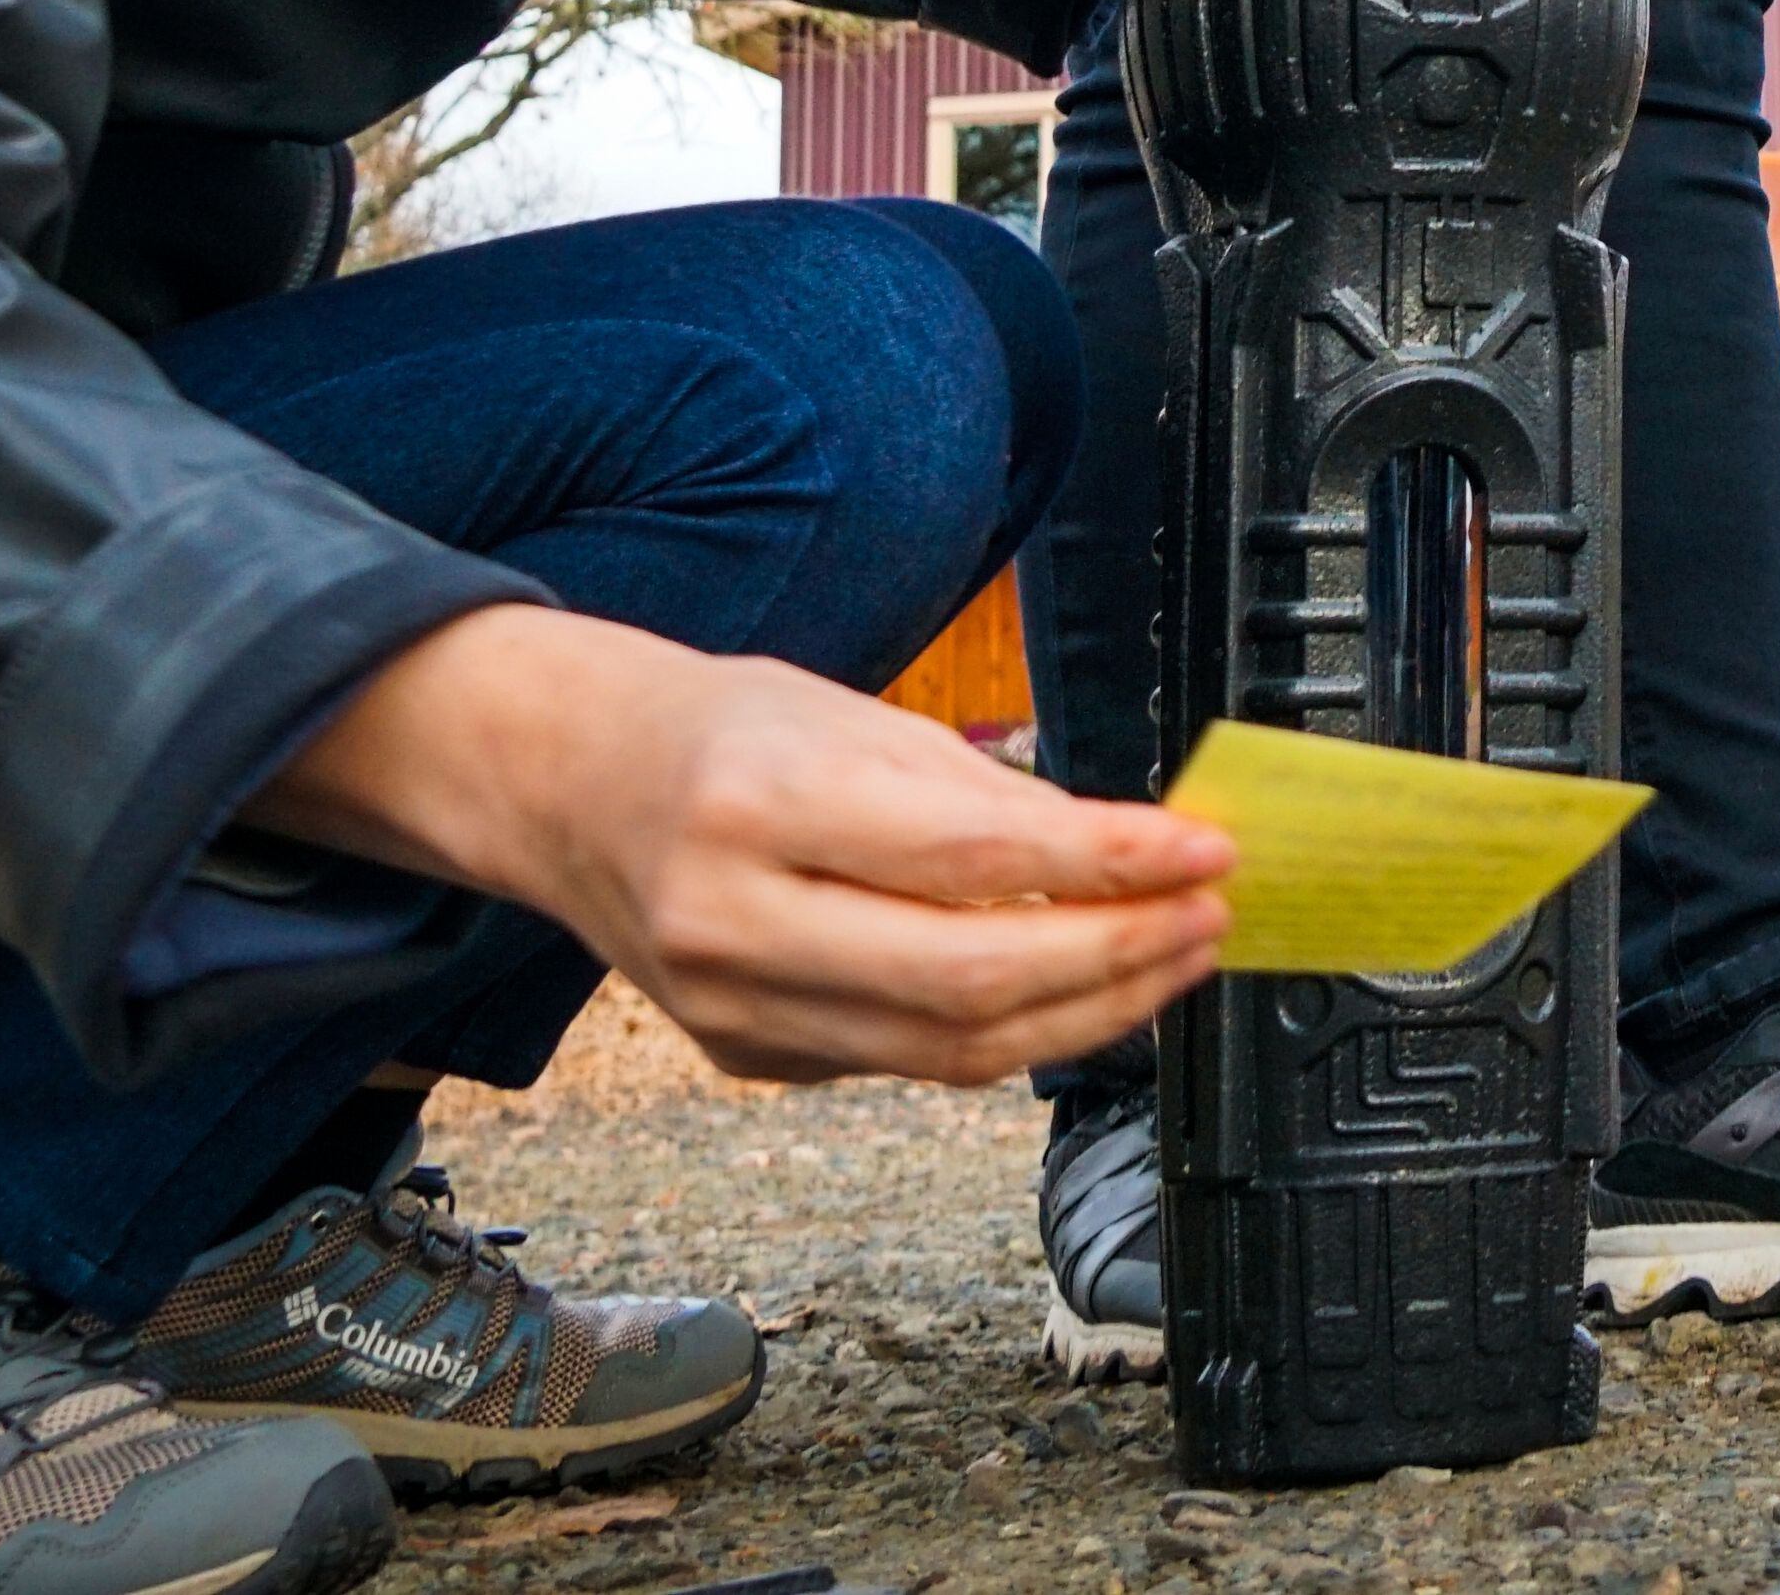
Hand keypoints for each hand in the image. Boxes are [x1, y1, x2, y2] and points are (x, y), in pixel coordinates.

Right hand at [254, 607, 1234, 1085]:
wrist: (574, 788)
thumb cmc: (718, 733)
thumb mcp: (853, 715)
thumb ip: (983, 793)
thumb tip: (1121, 853)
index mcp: (762, 809)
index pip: (974, 860)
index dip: (1109, 866)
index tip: (1202, 851)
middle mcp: (737, 924)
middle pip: (970, 983)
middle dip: (1119, 958)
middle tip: (1206, 917)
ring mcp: (735, 1010)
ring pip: (952, 1051)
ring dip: (1088, 1014)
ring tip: (1169, 957)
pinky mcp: (749, 1059)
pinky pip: (908, 1063)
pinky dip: (1008, 1033)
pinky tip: (1073, 990)